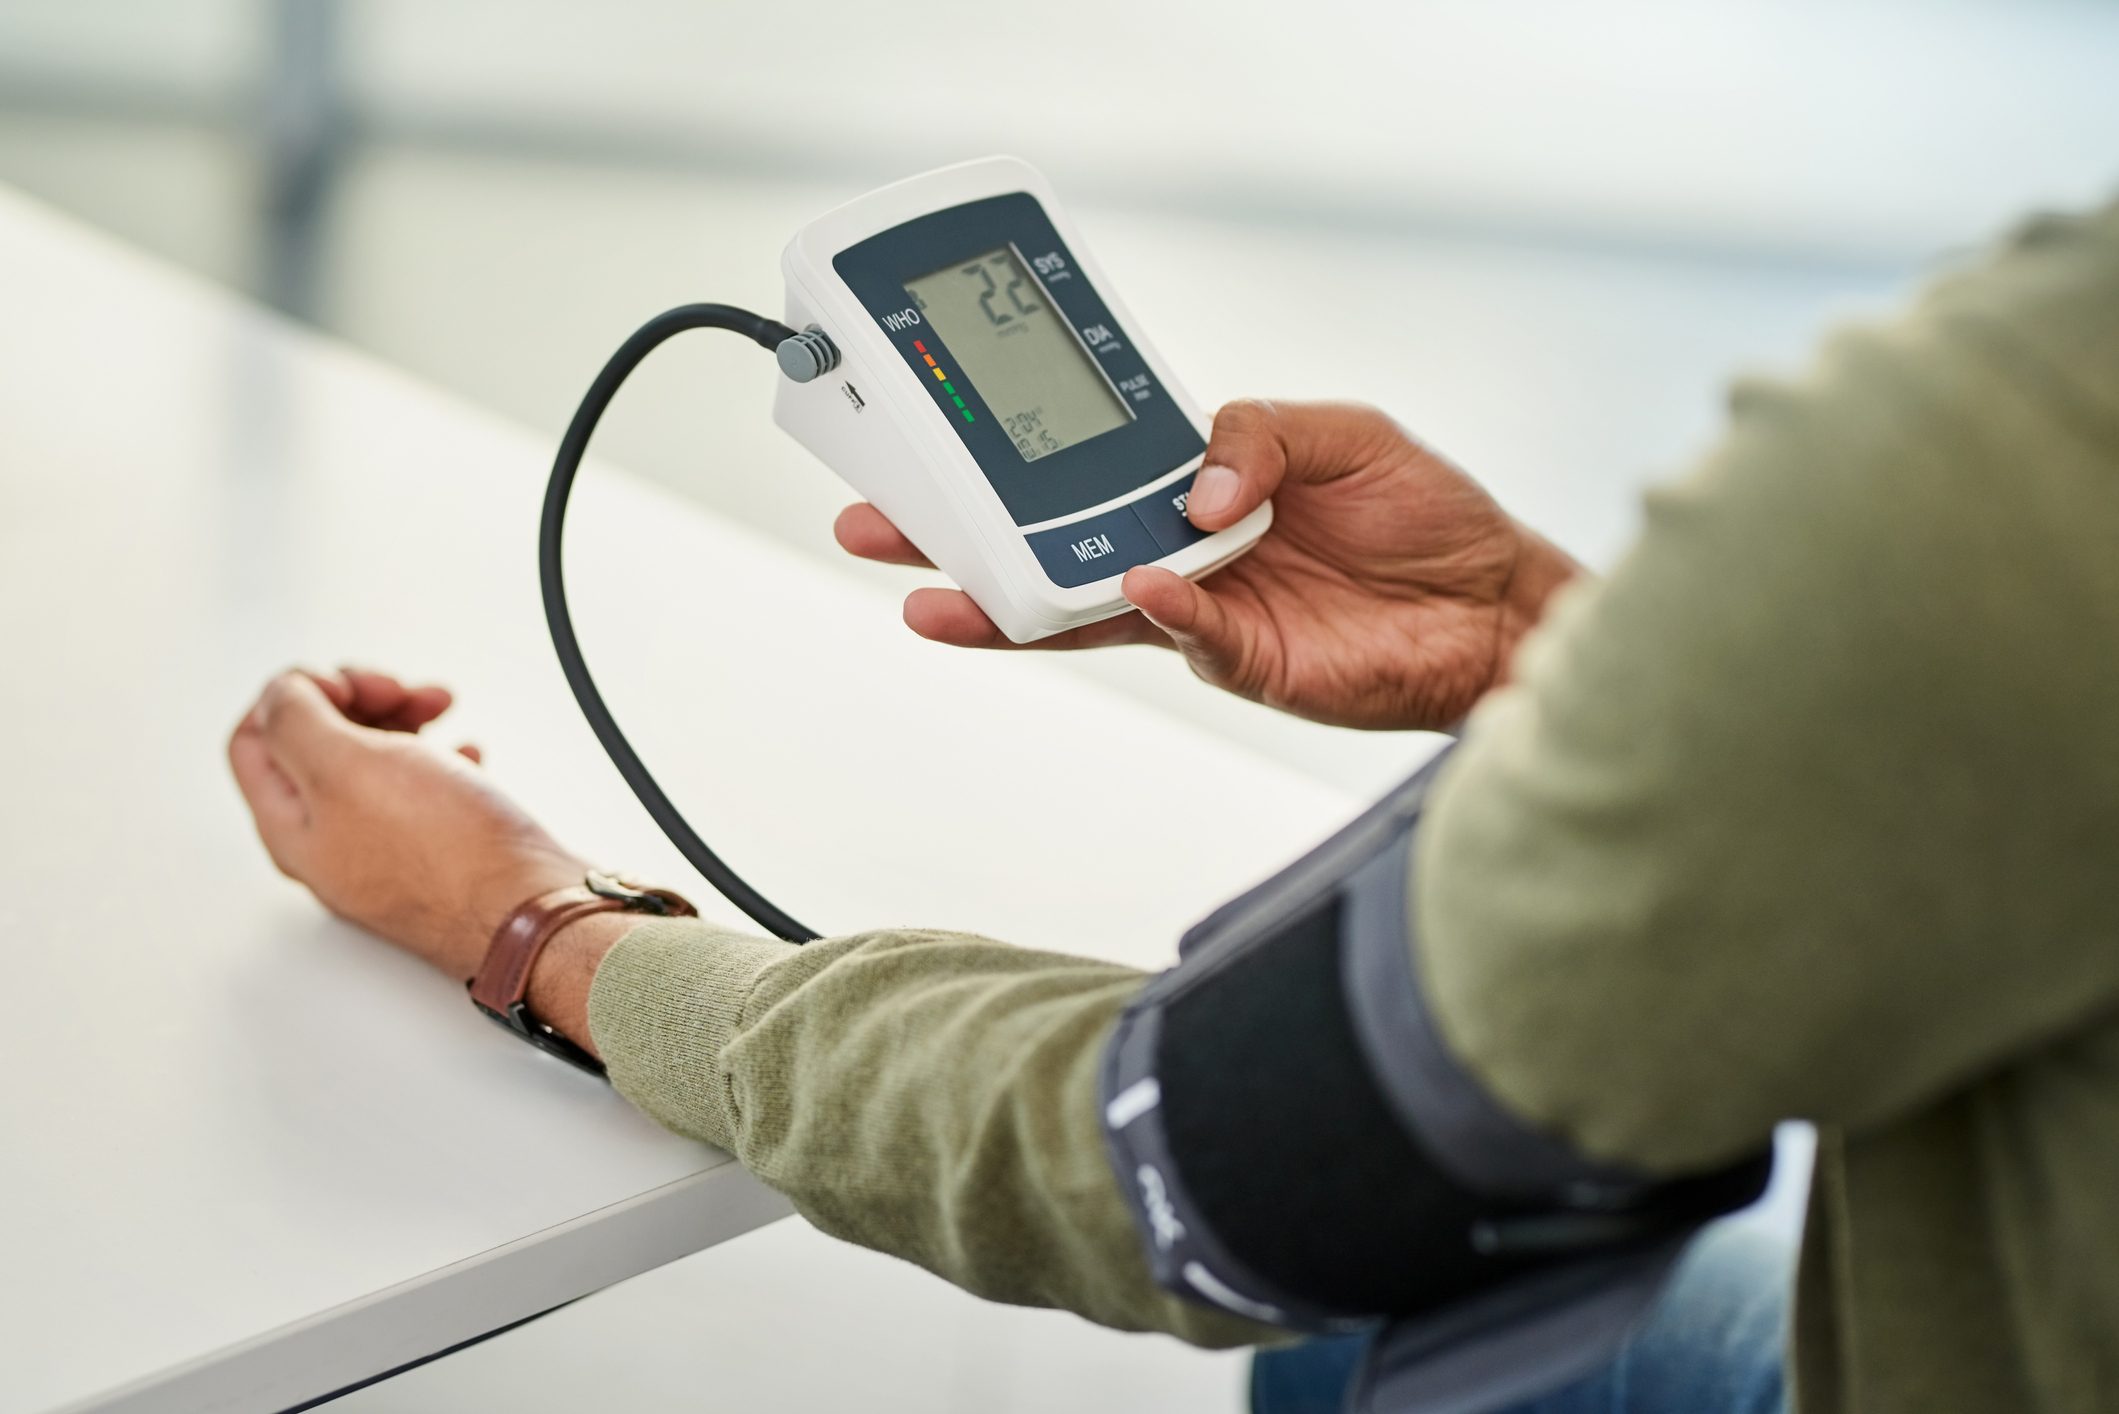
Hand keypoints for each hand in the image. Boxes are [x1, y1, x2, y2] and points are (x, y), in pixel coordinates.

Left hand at [227, 668, 585, 982]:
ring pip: (372, 763)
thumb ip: (294, 720)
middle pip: (315, 746)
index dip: (293, 696)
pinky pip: (422, 790)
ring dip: (400, 719)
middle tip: (395, 691)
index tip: (342, 686)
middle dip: (356, 701)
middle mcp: (329, 844)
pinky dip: (439, 756)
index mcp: (290, 826)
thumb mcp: (347, 765)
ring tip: (439, 707)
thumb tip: (279, 692)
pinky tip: (466, 753)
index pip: (254, 740)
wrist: (529, 910)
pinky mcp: (434, 854)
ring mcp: (382, 851)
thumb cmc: (448, 853)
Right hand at [836, 400, 1581, 729]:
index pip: (1080, 471)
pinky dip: (1157, 607)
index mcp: (1193, 486)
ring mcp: (1204, 613)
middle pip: (1047, 547)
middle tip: (873, 526)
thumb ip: (1256, 435)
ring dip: (1009, 599)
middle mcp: (1181, 552)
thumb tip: (1190, 485)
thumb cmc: (1425, 516)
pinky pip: (1184, 633)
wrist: (1499, 606)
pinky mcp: (1244, 662)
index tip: (931, 437)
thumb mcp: (1342, 432)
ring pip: (1085, 605)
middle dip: (956, 541)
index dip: (1009, 459)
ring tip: (933, 592)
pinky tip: (1133, 584)